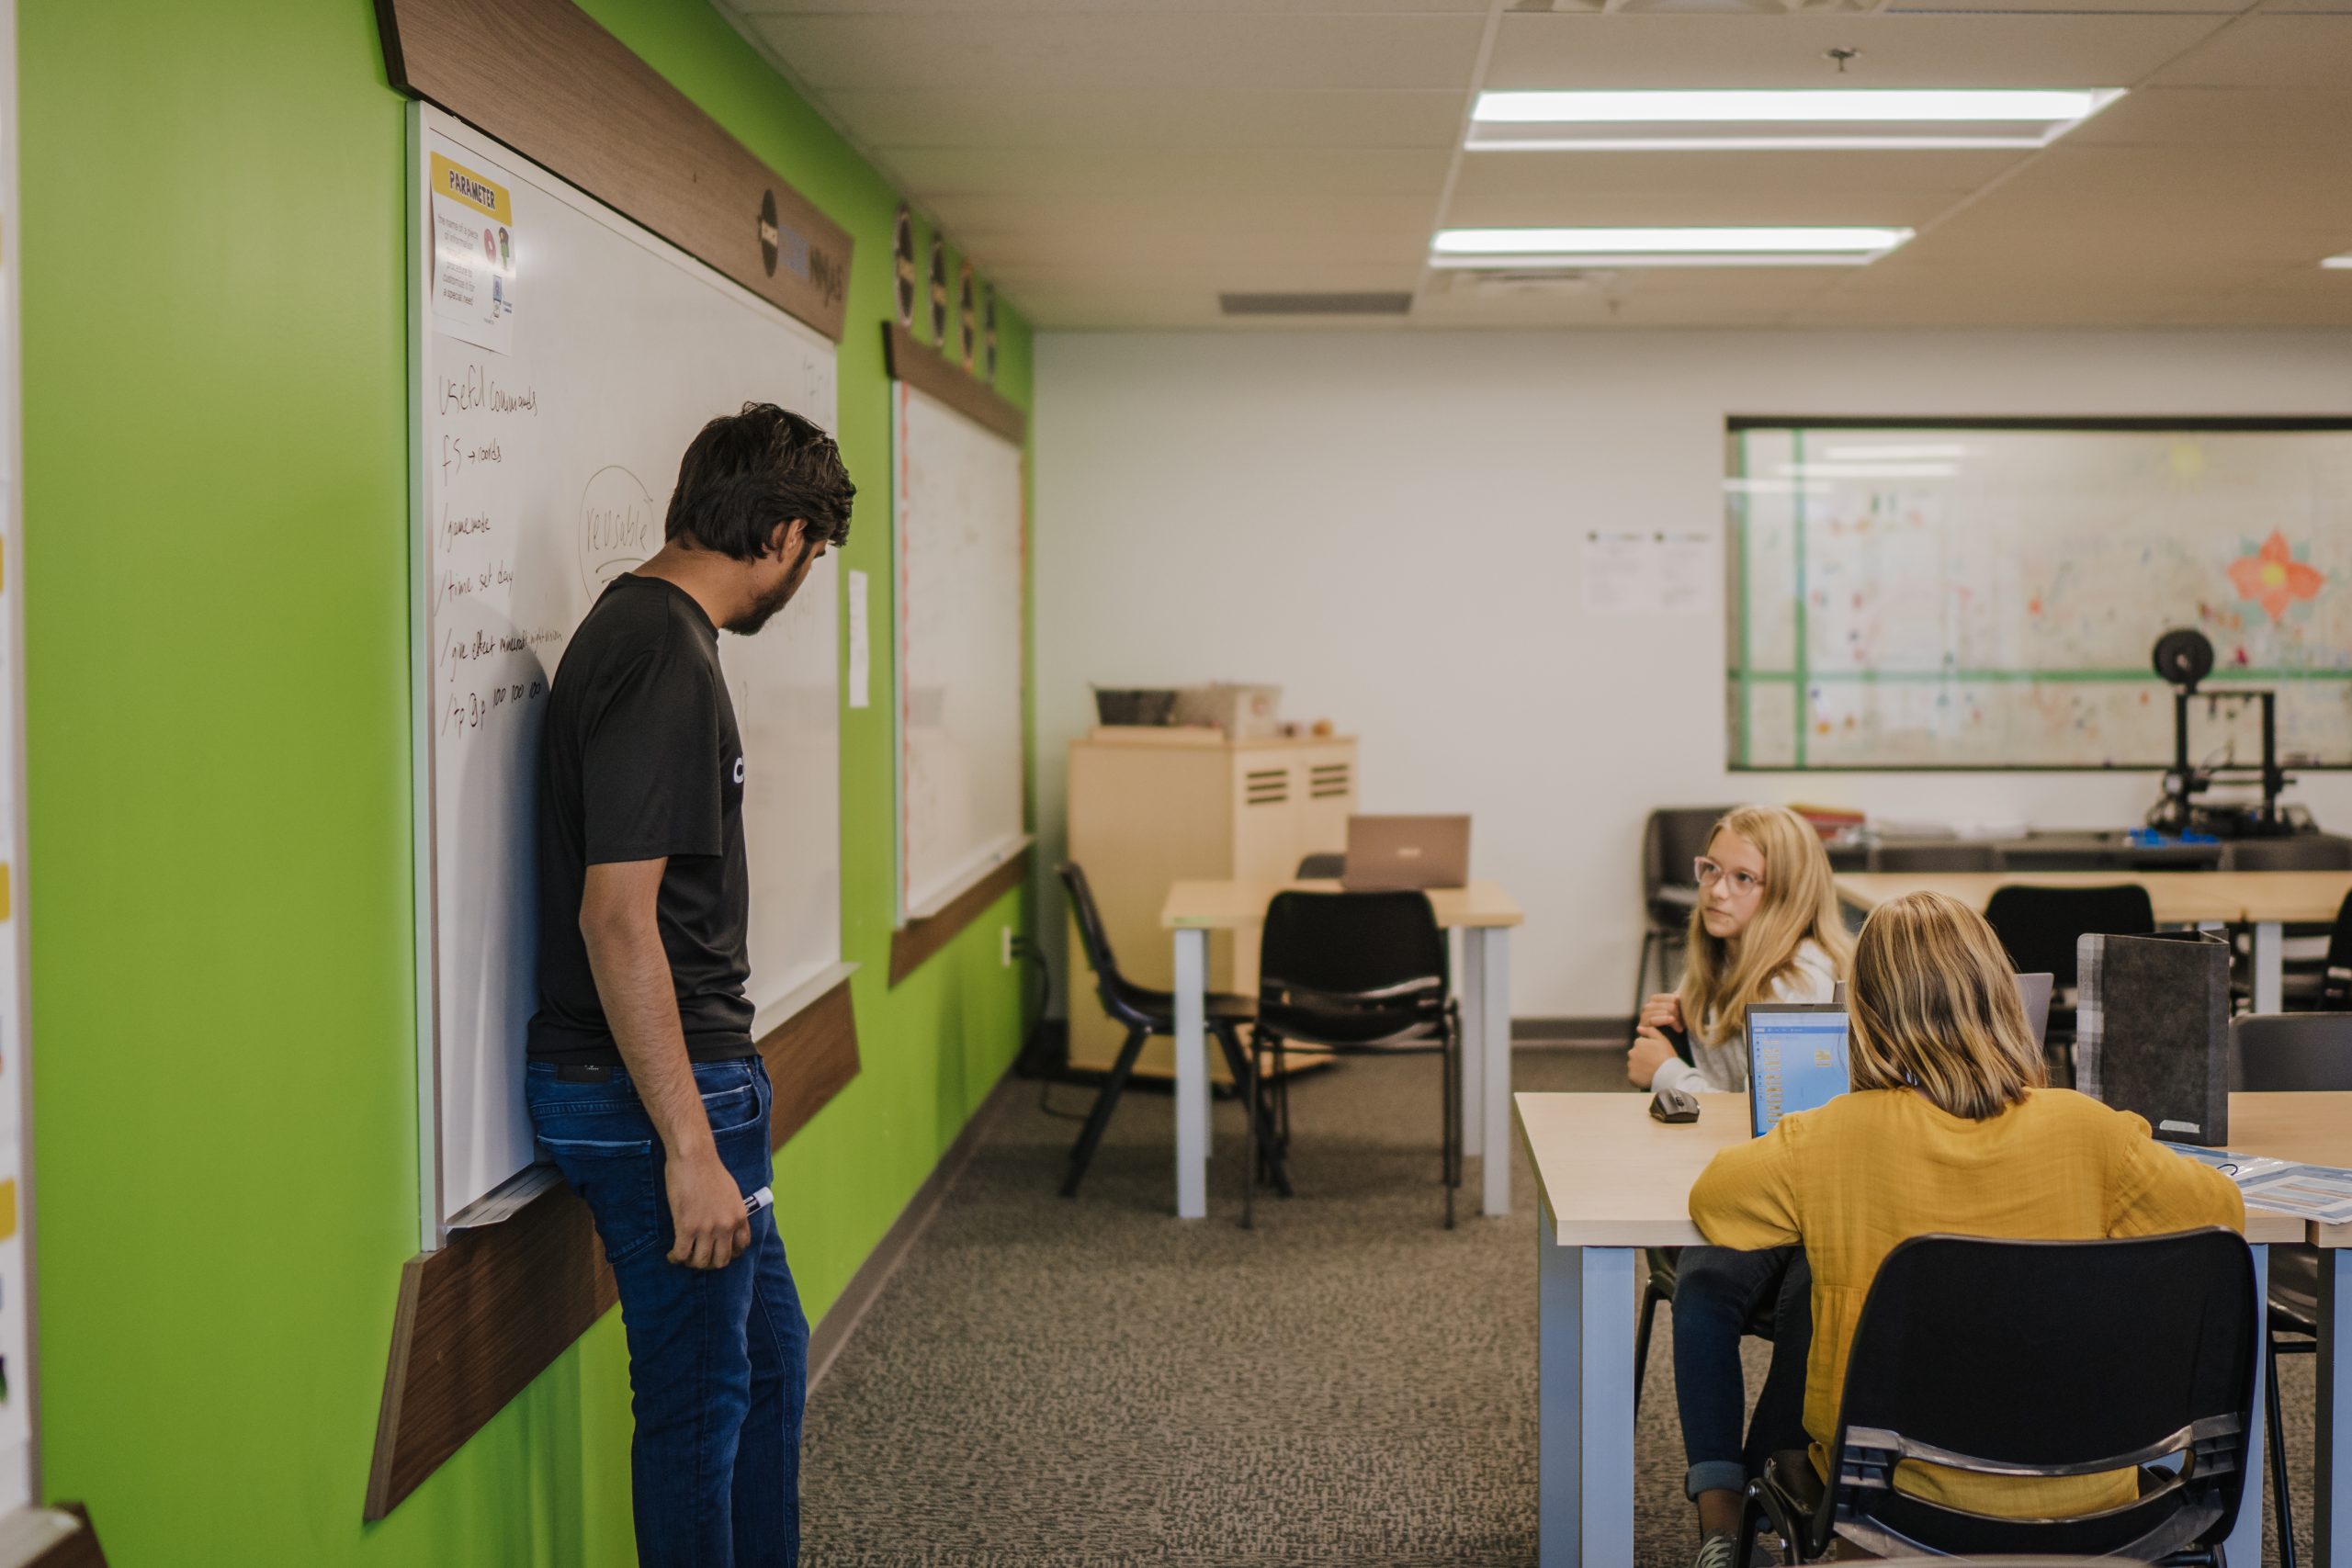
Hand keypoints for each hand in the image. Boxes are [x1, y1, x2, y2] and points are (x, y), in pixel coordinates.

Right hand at [665, 1145, 750, 1269]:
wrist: (694, 1158)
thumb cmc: (710, 1170)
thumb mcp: (731, 1193)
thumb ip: (731, 1211)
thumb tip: (725, 1226)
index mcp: (739, 1217)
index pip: (740, 1248)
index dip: (729, 1254)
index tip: (718, 1252)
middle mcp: (726, 1226)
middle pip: (721, 1260)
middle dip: (709, 1263)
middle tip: (699, 1257)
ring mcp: (706, 1228)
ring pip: (700, 1262)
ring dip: (691, 1263)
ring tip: (684, 1256)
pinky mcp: (686, 1227)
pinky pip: (681, 1255)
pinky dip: (675, 1258)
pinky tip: (672, 1255)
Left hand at [1627, 1027, 1676, 1089]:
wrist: (1669, 1074)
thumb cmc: (1667, 1056)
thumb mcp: (1662, 1040)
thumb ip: (1650, 1031)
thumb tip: (1638, 1028)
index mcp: (1638, 1042)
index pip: (1640, 1045)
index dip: (1648, 1050)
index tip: (1656, 1055)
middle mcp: (1631, 1053)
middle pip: (1635, 1055)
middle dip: (1642, 1058)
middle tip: (1654, 1064)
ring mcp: (1630, 1065)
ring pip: (1634, 1066)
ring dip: (1640, 1068)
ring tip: (1652, 1071)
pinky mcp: (1631, 1077)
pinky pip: (1633, 1077)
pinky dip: (1639, 1078)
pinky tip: (1648, 1078)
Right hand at [1638, 992, 1683, 1031]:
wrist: (1677, 1048)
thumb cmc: (1679, 1028)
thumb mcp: (1680, 1013)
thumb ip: (1678, 1003)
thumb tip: (1678, 992)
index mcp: (1653, 1005)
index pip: (1657, 997)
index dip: (1669, 997)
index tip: (1681, 1001)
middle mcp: (1645, 1011)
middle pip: (1654, 1003)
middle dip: (1670, 1007)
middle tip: (1683, 1016)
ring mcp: (1643, 1020)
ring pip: (1651, 1010)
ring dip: (1667, 1013)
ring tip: (1679, 1021)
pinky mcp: (1642, 1029)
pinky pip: (1650, 1020)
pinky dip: (1662, 1019)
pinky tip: (1672, 1020)